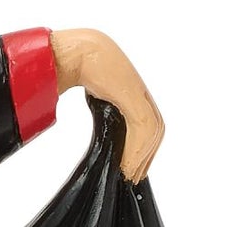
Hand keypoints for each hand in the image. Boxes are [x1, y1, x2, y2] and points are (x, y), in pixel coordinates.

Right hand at [49, 29, 163, 181]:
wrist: (78, 51)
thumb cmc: (79, 63)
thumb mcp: (92, 91)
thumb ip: (96, 105)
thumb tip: (72, 119)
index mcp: (129, 88)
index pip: (146, 122)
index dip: (143, 146)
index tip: (133, 164)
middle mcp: (139, 90)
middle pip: (155, 129)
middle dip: (146, 155)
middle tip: (133, 176)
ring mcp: (139, 92)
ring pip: (152, 131)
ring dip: (141, 156)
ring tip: (128, 173)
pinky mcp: (134, 96)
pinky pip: (143, 128)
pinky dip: (136, 149)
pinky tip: (126, 163)